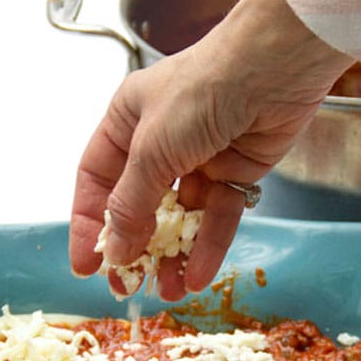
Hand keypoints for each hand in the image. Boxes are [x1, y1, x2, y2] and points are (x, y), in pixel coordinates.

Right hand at [69, 0, 351, 300]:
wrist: (274, 67)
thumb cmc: (201, 92)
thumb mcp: (152, 149)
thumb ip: (131, 203)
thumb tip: (115, 251)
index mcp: (126, 125)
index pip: (96, 181)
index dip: (89, 225)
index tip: (86, 266)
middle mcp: (159, 143)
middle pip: (138, 206)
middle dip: (133, 249)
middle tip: (127, 288)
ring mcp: (198, 159)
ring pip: (180, 219)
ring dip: (172, 256)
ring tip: (166, 293)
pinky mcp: (235, 173)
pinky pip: (216, 218)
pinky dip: (207, 248)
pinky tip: (196, 277)